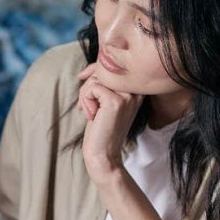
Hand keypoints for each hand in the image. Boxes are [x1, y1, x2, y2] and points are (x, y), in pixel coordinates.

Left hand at [78, 64, 142, 186]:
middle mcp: (136, 90)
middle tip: (87, 106)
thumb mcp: (102, 101)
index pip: (113, 65)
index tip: (82, 77)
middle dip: (88, 86)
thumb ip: (101, 83)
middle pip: (103, 70)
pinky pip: (92, 88)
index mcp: (137, 89)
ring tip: (91, 113)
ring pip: (96, 78)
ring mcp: (128, 95)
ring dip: (85, 95)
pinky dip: (85, 100)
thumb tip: (86, 70)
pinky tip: (91, 116)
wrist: (103, 154)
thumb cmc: (100, 128)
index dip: (94, 69)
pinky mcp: (116, 101)